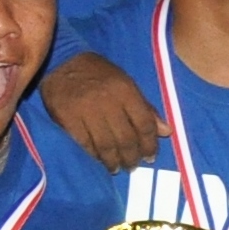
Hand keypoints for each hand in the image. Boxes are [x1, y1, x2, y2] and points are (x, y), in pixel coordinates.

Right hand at [40, 52, 167, 173]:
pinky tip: (100, 160)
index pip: (144, 124)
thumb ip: (145, 107)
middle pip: (126, 138)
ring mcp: (86, 111)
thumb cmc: (99, 73)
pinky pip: (84, 143)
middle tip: (134, 166)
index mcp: (126, 91)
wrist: (62, 62)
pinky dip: (94, 154)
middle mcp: (108, 102)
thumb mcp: (126, 82)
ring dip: (114, 161)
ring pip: (105, 144)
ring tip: (118, 168)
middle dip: (132, 156)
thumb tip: (166, 131)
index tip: (151, 156)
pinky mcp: (67, 118)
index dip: (150, 144)